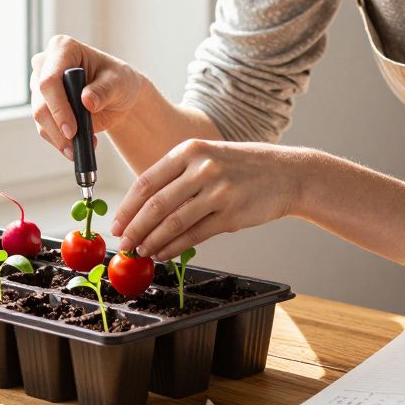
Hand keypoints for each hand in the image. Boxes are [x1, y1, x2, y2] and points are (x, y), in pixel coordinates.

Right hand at [30, 34, 146, 158]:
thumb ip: (104, 90)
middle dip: (57, 128)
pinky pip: (44, 127)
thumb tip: (87, 101)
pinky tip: (75, 145)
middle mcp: (45, 64)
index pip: (49, 80)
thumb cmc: (118, 81)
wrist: (117, 97)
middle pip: (41, 101)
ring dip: (59, 138)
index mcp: (62, 49)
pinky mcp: (42, 105)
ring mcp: (40, 85)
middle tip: (75, 145)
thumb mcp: (119, 83)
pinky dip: (59, 140)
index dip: (58, 107)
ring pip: (40, 117)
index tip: (71, 130)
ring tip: (79, 148)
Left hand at [111, 139, 307, 260]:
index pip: (146, 182)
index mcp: (189, 151)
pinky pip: (195, 235)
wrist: (288, 173)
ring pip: (173, 222)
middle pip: (156, 204)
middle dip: (135, 228)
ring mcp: (218, 191)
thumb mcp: (208, 157)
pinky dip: (175, 248)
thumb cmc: (243, 167)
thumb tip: (144, 208)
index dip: (127, 207)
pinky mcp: (231, 214)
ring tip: (141, 251)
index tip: (117, 223)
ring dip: (152, 241)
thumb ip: (178, 177)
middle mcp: (202, 168)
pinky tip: (164, 254)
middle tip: (124, 243)